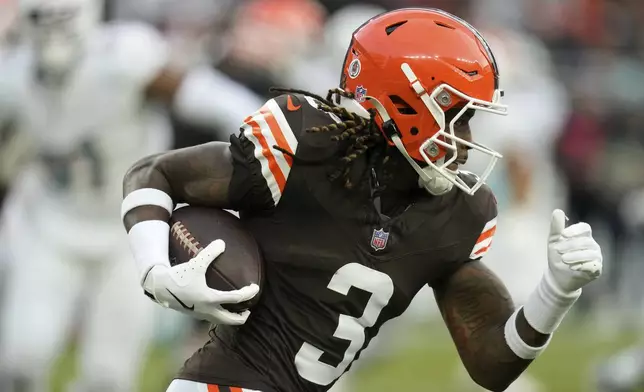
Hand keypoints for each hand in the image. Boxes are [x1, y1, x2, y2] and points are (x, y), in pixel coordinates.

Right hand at [143, 240, 258, 324]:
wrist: (159, 287)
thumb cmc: (179, 276)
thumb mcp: (196, 263)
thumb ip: (210, 253)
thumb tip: (222, 242)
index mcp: (210, 299)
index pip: (236, 299)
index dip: (248, 294)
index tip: (256, 288)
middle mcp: (207, 310)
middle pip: (230, 320)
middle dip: (242, 317)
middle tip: (249, 310)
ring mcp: (200, 314)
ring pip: (220, 321)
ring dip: (231, 318)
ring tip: (237, 311)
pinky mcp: (194, 314)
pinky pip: (212, 318)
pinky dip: (220, 315)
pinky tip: (219, 308)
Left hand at [547, 209, 602, 293]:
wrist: (557, 276)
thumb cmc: (557, 255)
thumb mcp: (554, 240)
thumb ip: (556, 227)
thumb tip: (557, 210)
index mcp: (583, 236)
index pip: (585, 228)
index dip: (575, 230)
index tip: (563, 235)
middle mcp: (592, 245)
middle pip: (585, 242)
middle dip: (570, 245)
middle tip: (557, 250)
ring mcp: (596, 257)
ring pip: (590, 254)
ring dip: (575, 256)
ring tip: (563, 259)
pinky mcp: (596, 269)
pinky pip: (594, 266)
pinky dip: (583, 265)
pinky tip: (573, 267)